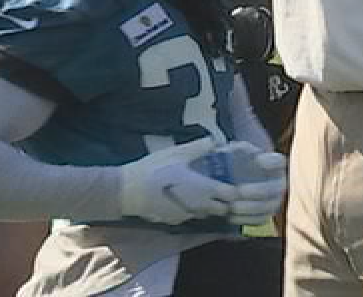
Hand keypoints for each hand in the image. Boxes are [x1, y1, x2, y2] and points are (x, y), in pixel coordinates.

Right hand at [118, 138, 233, 225]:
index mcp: (205, 189)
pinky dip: (192, 209)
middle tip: (218, 187)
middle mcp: (201, 206)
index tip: (230, 181)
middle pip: (224, 209)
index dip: (234, 189)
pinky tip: (181, 198)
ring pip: (207, 214)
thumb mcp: (176, 154)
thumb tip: (215, 140)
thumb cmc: (154, 170)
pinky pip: (191, 216)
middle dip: (224, 201)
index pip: (232, 196)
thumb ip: (198, 148)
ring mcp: (189, 215)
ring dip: (208, 205)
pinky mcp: (176, 221)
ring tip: (199, 191)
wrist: (128, 192)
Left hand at [220, 142, 287, 225]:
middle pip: (274, 189)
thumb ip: (234, 150)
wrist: (232, 180)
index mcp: (274, 164)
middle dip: (257, 191)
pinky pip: (260, 220)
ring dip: (250, 208)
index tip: (259, 161)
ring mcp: (274, 200)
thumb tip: (230, 148)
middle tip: (238, 191)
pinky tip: (230, 216)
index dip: (272, 162)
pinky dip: (245, 219)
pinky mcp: (266, 215)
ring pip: (268, 207)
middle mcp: (278, 183)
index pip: (279, 161)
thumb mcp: (233, 151)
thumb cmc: (234, 161)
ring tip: (231, 206)